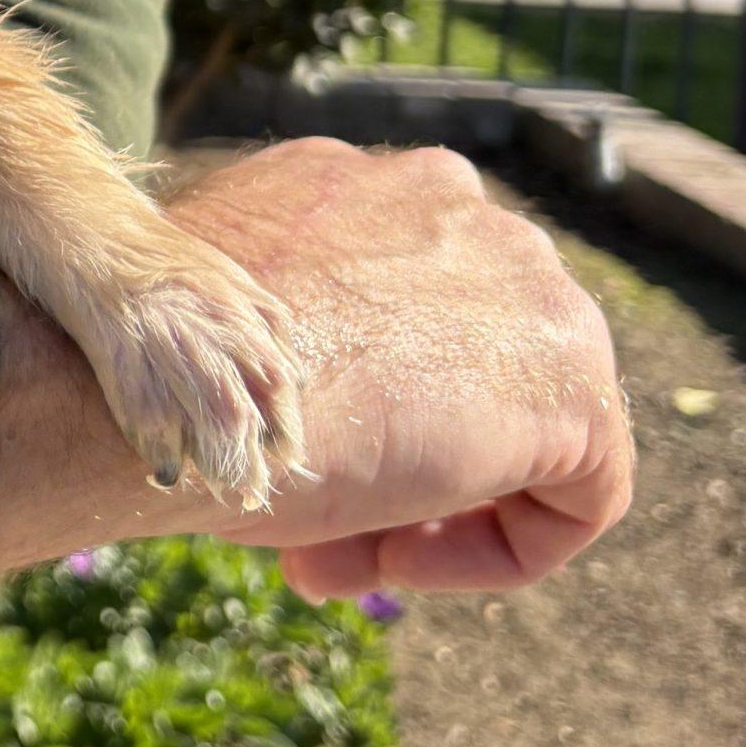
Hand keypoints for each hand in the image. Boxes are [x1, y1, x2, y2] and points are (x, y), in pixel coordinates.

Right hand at [0, 138, 632, 596]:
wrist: (181, 394)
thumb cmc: (168, 369)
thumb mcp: (229, 323)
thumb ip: (290, 327)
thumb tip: (305, 397)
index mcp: (381, 183)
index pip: (414, 303)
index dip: (360, 401)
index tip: (286, 460)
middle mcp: (466, 208)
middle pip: (473, 358)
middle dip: (404, 453)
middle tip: (316, 524)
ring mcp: (530, 284)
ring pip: (525, 424)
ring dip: (437, 505)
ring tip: (338, 553)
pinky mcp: (572, 384)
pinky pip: (578, 490)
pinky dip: (500, 548)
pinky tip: (395, 563)